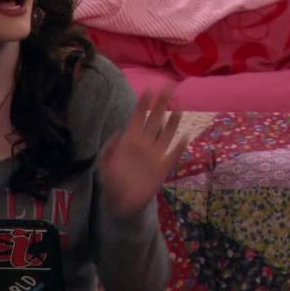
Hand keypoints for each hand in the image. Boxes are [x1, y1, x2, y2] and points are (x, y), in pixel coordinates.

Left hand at [99, 90, 187, 217]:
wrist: (121, 202)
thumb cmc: (111, 181)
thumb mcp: (104, 164)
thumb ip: (109, 148)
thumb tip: (118, 132)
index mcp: (130, 140)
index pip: (138, 118)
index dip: (144, 104)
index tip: (150, 90)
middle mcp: (144, 144)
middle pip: (155, 120)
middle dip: (161, 104)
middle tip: (170, 88)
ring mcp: (155, 156)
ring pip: (166, 134)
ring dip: (173, 121)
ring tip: (179, 107)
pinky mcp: (162, 169)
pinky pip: (173, 156)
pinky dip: (180, 147)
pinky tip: (186, 137)